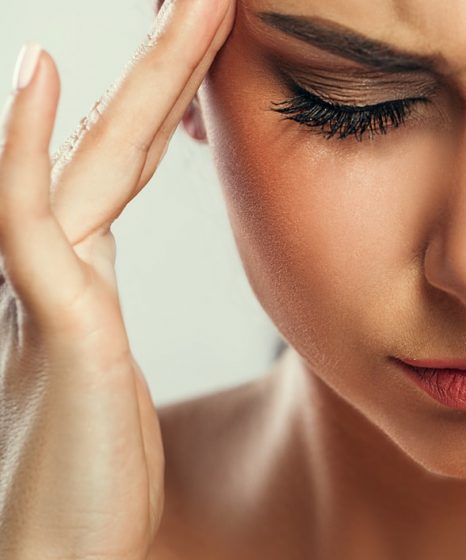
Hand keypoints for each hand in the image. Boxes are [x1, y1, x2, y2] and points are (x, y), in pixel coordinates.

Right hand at [0, 0, 232, 557]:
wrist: (55, 557)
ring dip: (143, 79)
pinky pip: (29, 219)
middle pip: (120, 143)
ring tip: (188, 5)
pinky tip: (32, 76)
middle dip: (167, 67)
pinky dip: (24, 147)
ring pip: (93, 159)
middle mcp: (61, 269)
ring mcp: (49, 290)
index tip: (206, 44)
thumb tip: (105, 279)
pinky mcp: (52, 324)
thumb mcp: (110, 386)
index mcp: (85, 280)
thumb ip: (98, 325)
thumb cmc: (89, 486)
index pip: (130, 164)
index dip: (166, 100)